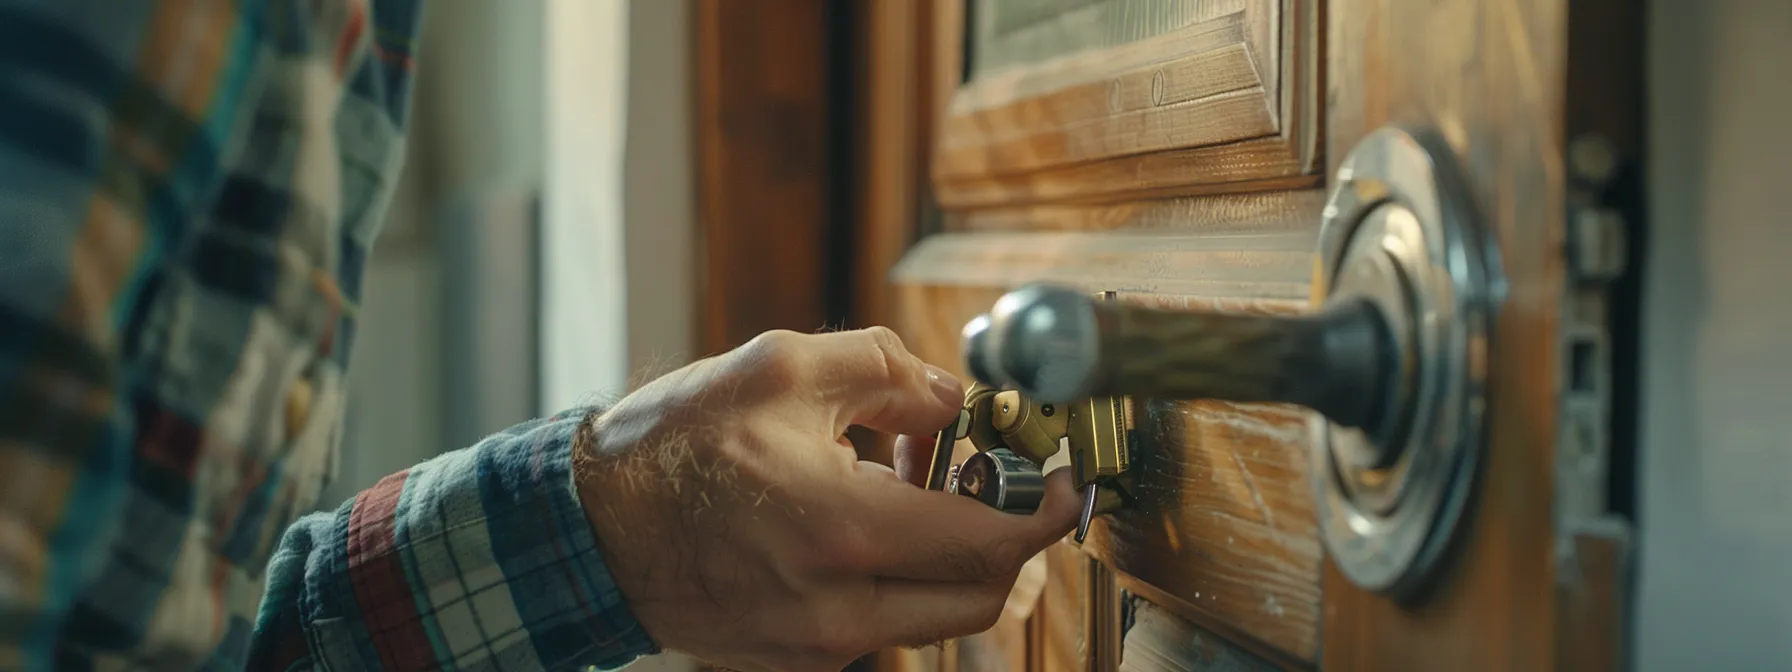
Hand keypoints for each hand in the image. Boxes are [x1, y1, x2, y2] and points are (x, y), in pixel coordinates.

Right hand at [575, 327, 1079, 671]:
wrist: (586, 529)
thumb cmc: (672, 447)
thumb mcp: (778, 369)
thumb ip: (885, 371)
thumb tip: (951, 398)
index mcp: (843, 534)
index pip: (990, 544)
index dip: (1045, 513)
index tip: (1065, 485)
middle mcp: (839, 610)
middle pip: (979, 598)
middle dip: (1005, 539)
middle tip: (987, 478)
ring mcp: (817, 647)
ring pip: (932, 616)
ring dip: (947, 556)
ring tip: (904, 482)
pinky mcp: (795, 660)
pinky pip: (880, 625)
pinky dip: (897, 577)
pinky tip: (859, 517)